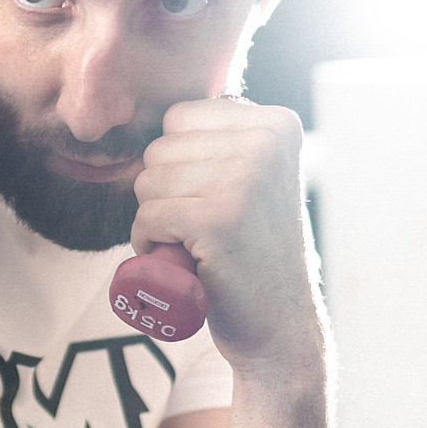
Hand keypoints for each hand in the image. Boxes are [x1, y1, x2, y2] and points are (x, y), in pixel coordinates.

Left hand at [129, 99, 321, 376]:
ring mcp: (245, 178)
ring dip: (156, 221)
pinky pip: (146, 216)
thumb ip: (225, 135)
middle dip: (165, 193)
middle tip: (205, 229)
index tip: (215, 199)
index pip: (178, 117)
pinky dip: (149, 245)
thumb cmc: (251, 252)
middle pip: (159, 149)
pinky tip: (184, 261)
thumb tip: (165, 100)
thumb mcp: (255, 176)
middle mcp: (268, 141)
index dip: (179, 165)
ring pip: (147, 182)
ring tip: (197, 245)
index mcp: (277, 123)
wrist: (280, 327)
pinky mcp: (219, 217)